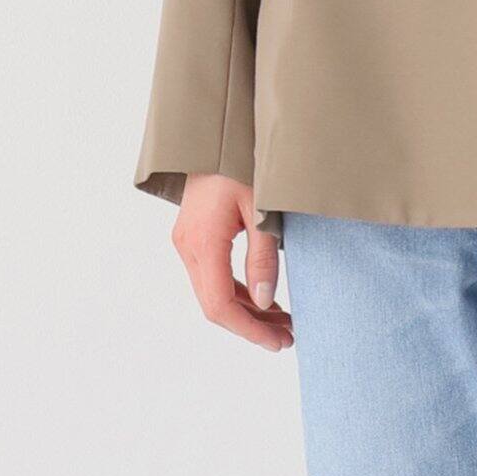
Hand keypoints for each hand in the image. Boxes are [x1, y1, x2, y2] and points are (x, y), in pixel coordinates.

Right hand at [172, 174, 293, 352]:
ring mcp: (188, 241)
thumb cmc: (243, 163)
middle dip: (251, 325)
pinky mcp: (195, 236)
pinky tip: (265, 300)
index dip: (249, 329)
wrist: (218, 133)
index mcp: (202, 242)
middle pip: (215, 304)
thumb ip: (263, 258)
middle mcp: (188, 246)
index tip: (278, 342)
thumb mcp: (261, 209)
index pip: (220, 305)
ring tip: (283, 324)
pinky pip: (213, 275)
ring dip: (247, 311)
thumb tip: (266, 304)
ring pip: (213, 292)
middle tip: (288, 337)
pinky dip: (238, 292)